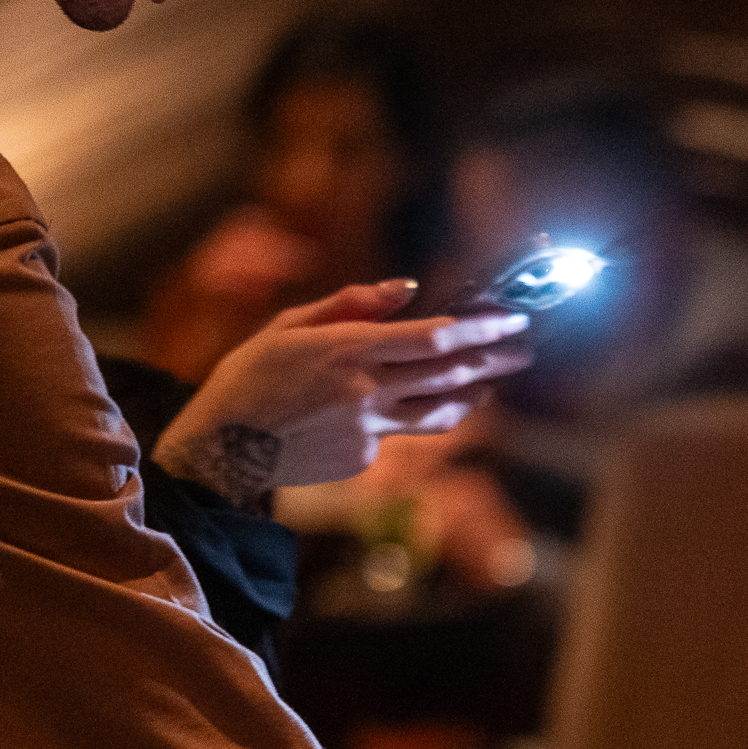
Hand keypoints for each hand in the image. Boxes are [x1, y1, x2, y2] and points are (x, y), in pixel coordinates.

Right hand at [152, 280, 529, 504]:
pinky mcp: (364, 460)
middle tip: (525, 350)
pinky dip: (403, 416)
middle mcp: (366, 391)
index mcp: (347, 349)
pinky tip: (392, 407)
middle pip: (451, 375)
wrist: (222, 449)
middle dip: (495, 360)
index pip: (434, 338)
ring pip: (440, 413)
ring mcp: (368, 431)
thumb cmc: (251, 376)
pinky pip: (397, 433)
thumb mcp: (290, 325)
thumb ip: (353, 303)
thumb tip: (408, 289)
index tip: (512, 319)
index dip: (481, 328)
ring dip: (473, 395)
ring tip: (492, 383)